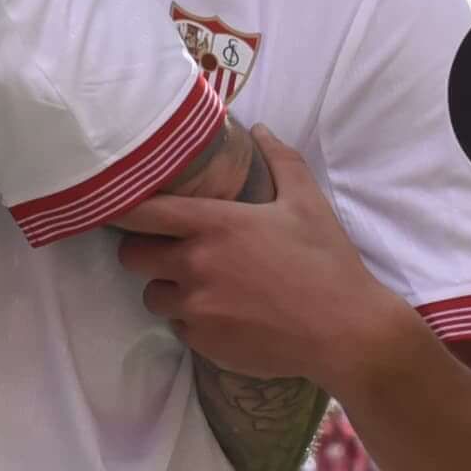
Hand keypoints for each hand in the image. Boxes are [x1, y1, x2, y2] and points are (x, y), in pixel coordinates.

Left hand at [113, 126, 417, 389]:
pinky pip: (178, 327)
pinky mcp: (203, 341)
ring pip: (153, 296)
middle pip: (131, 257)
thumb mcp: (308, 204)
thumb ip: (280, 161)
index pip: (139, 212)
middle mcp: (195, 264)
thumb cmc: (327, 263)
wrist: (347, 333)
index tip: (123, 210)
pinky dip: (193, 322)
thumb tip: (260, 129)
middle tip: (171, 252)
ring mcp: (196, 306)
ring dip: (169, 290)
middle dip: (145, 253)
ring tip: (204, 287)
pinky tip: (225, 315)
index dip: (123, 210)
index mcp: (214, 225)